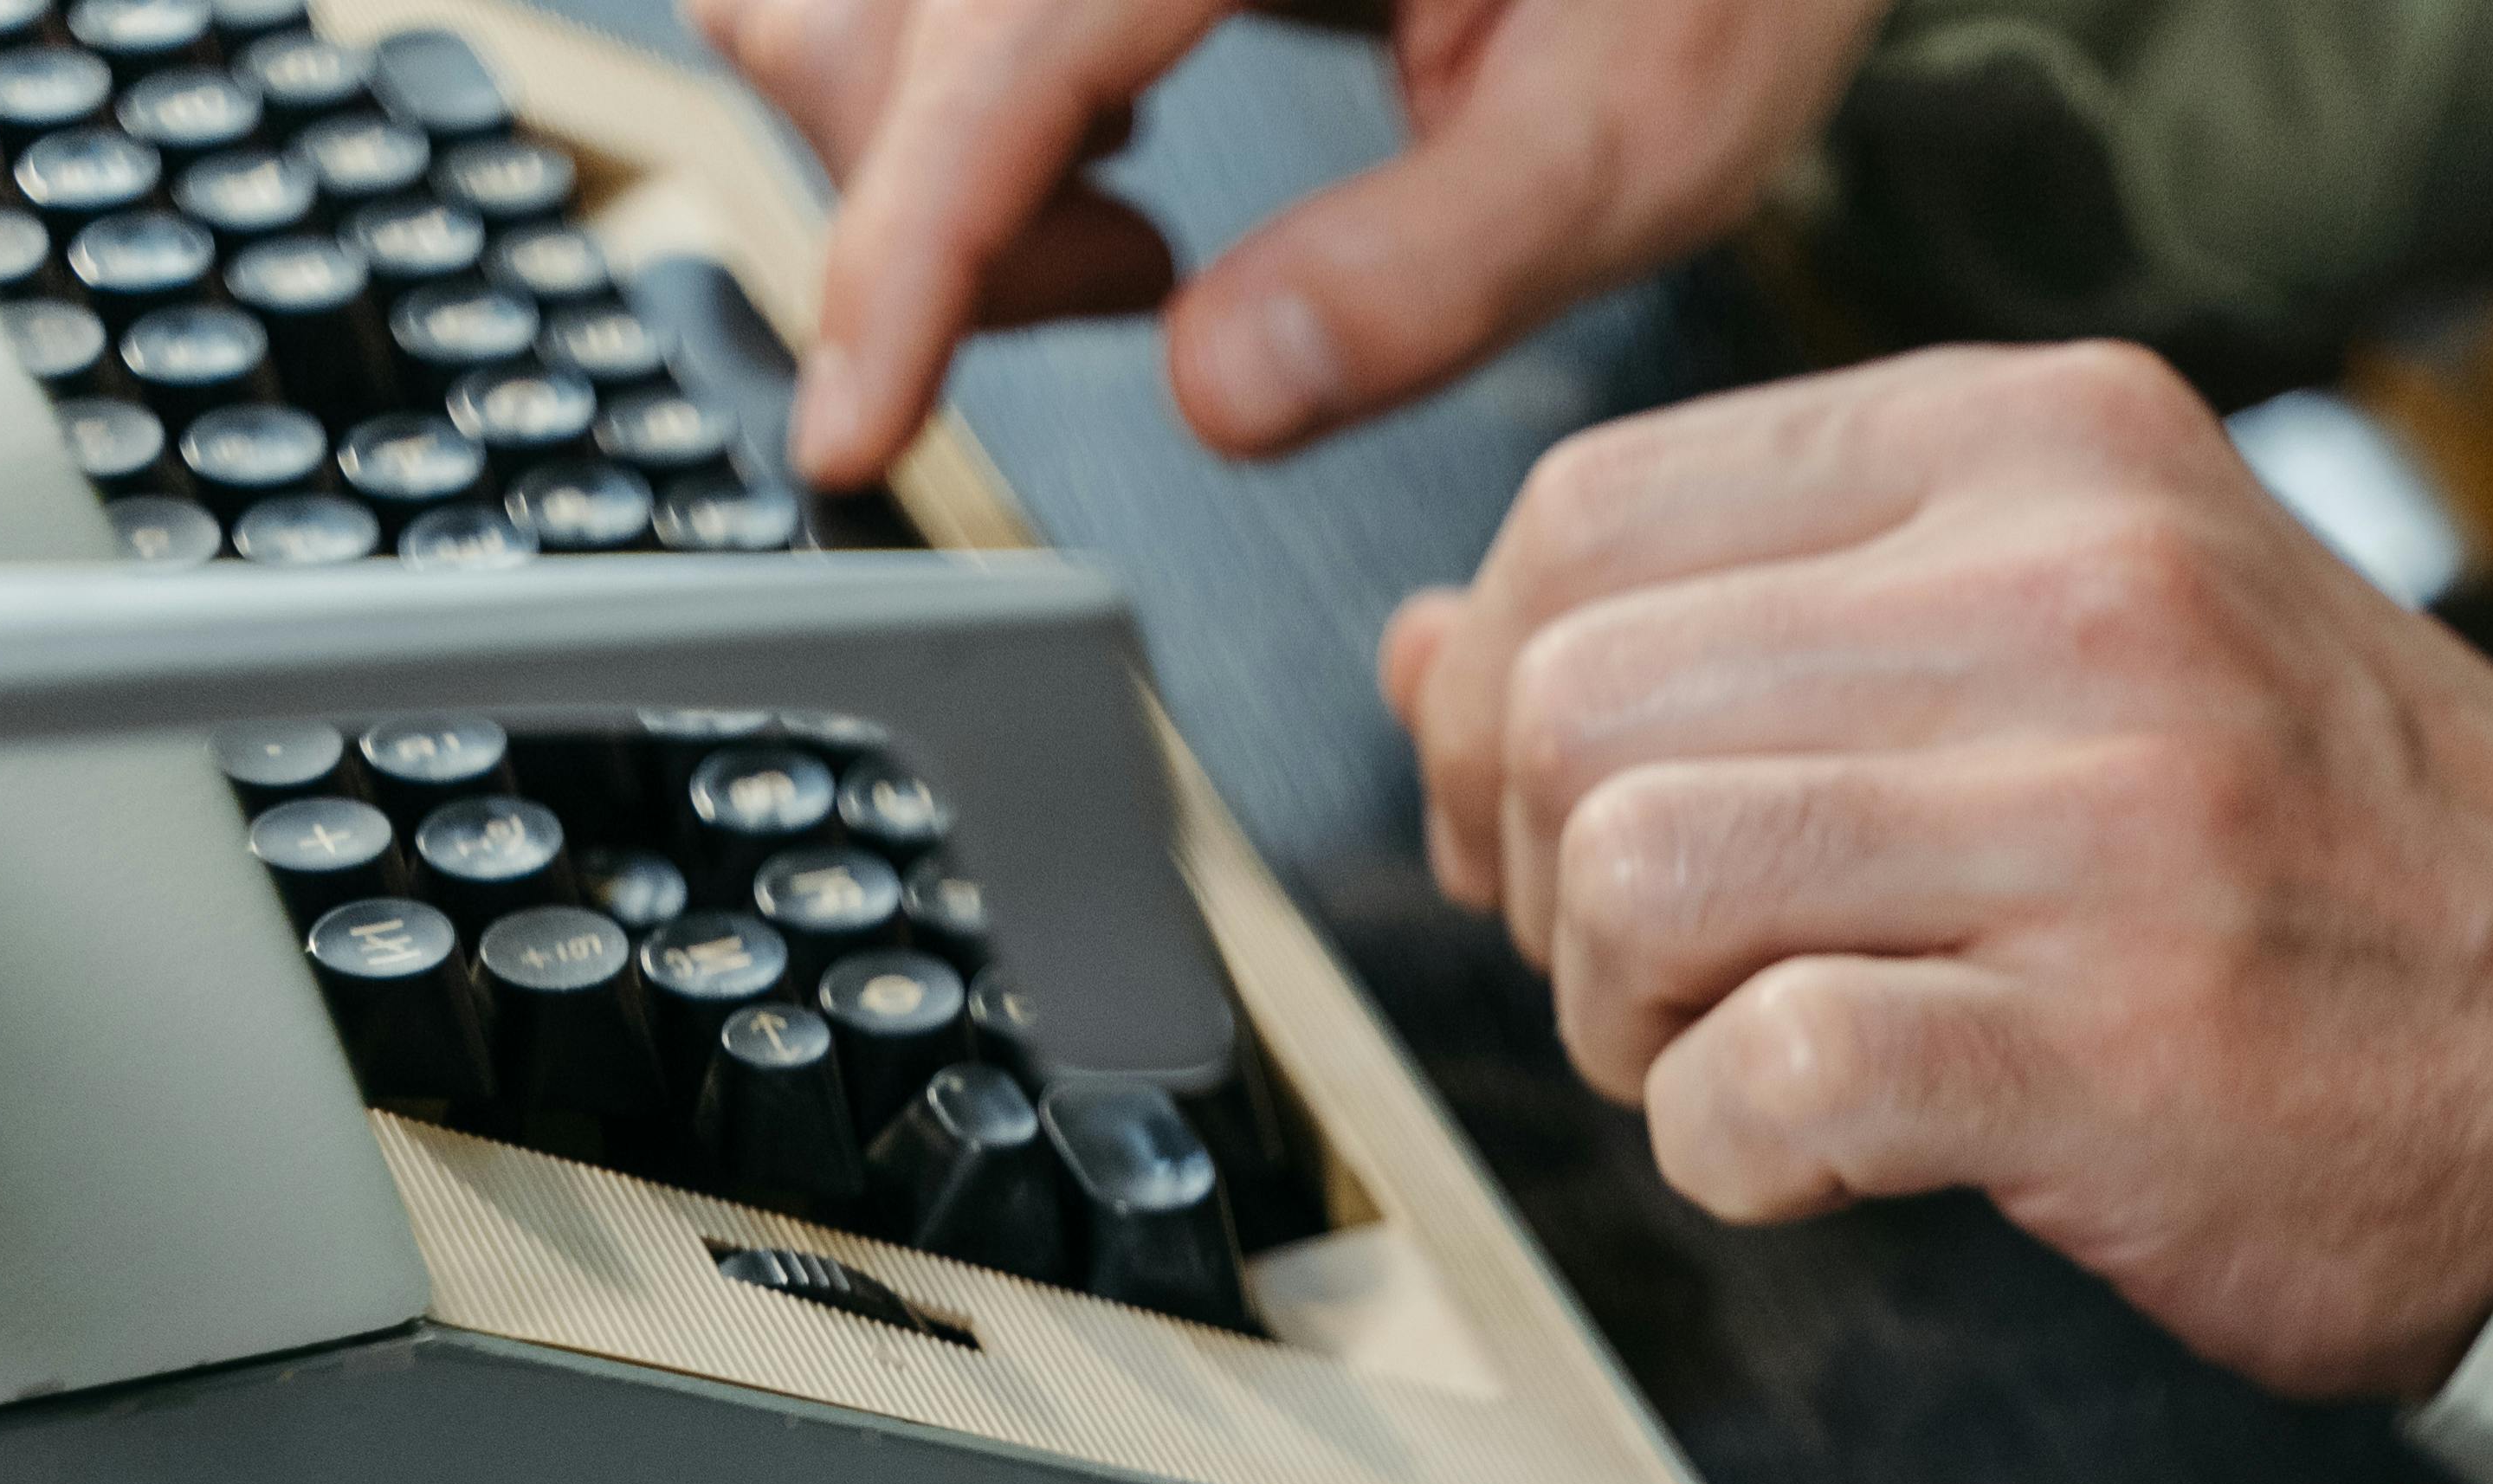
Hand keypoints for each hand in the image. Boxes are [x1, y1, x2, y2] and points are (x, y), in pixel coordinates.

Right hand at [692, 0, 1887, 488]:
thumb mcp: (1633, 136)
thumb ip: (1428, 272)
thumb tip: (1219, 398)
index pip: (999, 52)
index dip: (908, 252)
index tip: (859, 432)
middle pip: (881, 26)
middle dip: (939, 216)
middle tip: (1139, 280)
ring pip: (865, 5)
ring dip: (933, 153)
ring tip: (1133, 218)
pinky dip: (955, 85)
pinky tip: (1107, 119)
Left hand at [1379, 347, 2492, 1398]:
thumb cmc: (2339, 878)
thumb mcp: (2065, 656)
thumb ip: (1758, 630)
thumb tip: (1434, 653)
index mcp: (2046, 449)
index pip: (1598, 514)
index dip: (1502, 704)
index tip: (1551, 839)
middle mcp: (2071, 590)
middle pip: (1576, 703)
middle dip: (1543, 889)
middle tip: (1655, 992)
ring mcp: (2099, 817)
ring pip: (1632, 879)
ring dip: (1622, 1030)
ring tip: (1737, 1070)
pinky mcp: (2106, 1046)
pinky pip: (1756, 1087)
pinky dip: (1727, 1162)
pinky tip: (1824, 1165)